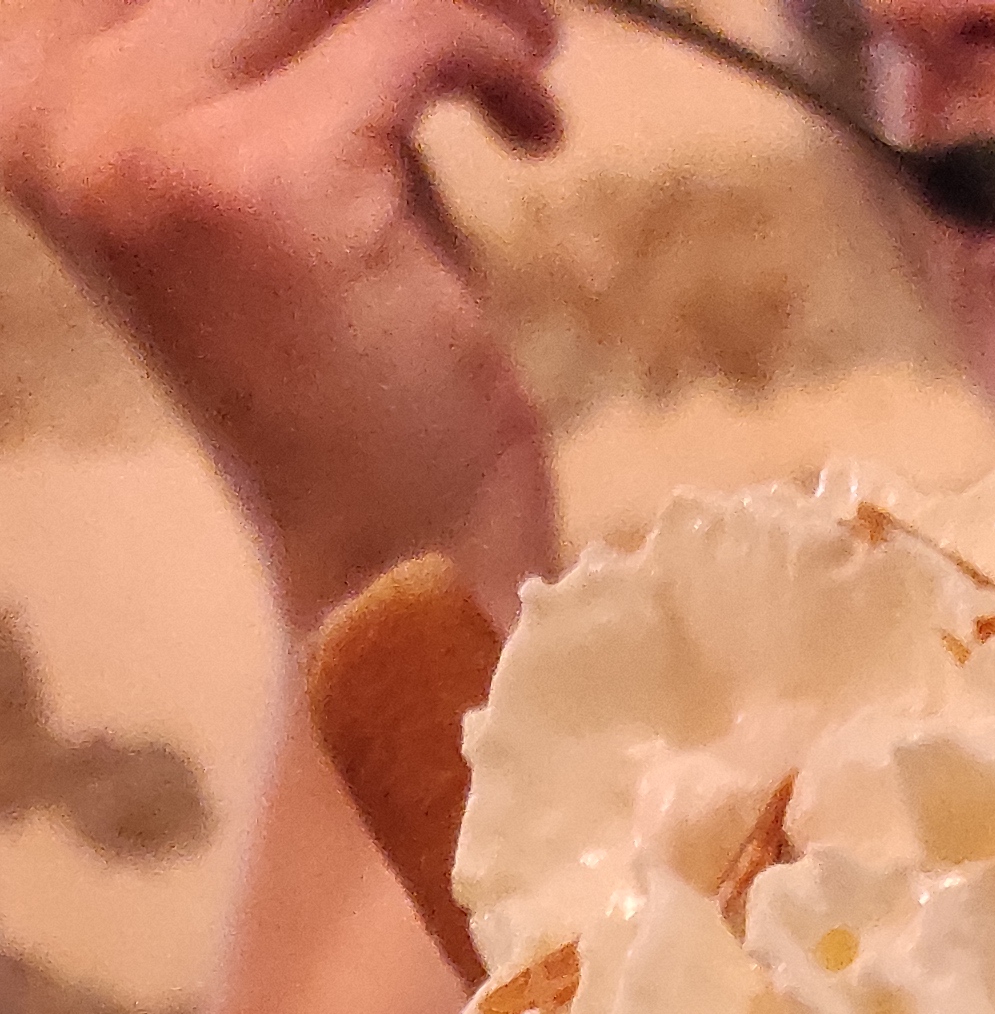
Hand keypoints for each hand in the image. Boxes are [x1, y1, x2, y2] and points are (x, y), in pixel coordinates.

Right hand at [0, 0, 564, 626]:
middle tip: (506, 5)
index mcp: (33, 107)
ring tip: (531, 42)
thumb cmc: (348, 374)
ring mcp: (153, 144)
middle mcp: (67, 116)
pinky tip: (535, 130)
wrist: (392, 567)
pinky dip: (502, 60)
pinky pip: (415, 28)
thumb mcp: (282, 165)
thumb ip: (285, 41)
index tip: (391, 5)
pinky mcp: (272, 177)